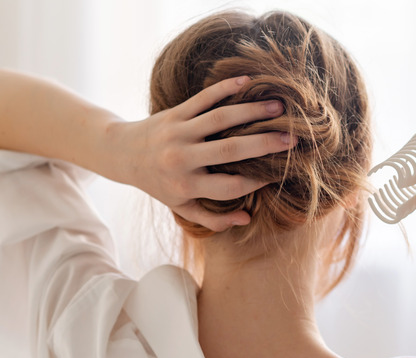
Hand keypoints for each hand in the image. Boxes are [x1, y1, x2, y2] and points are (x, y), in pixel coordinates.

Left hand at [105, 76, 294, 231]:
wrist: (122, 154)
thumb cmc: (159, 183)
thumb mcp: (181, 207)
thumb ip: (213, 219)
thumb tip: (246, 218)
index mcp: (186, 187)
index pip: (230, 187)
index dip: (256, 182)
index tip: (276, 174)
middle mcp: (182, 160)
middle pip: (231, 150)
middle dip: (264, 144)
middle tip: (292, 138)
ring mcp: (178, 133)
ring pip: (220, 119)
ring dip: (252, 111)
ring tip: (279, 107)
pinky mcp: (174, 113)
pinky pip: (203, 98)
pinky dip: (225, 88)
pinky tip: (248, 81)